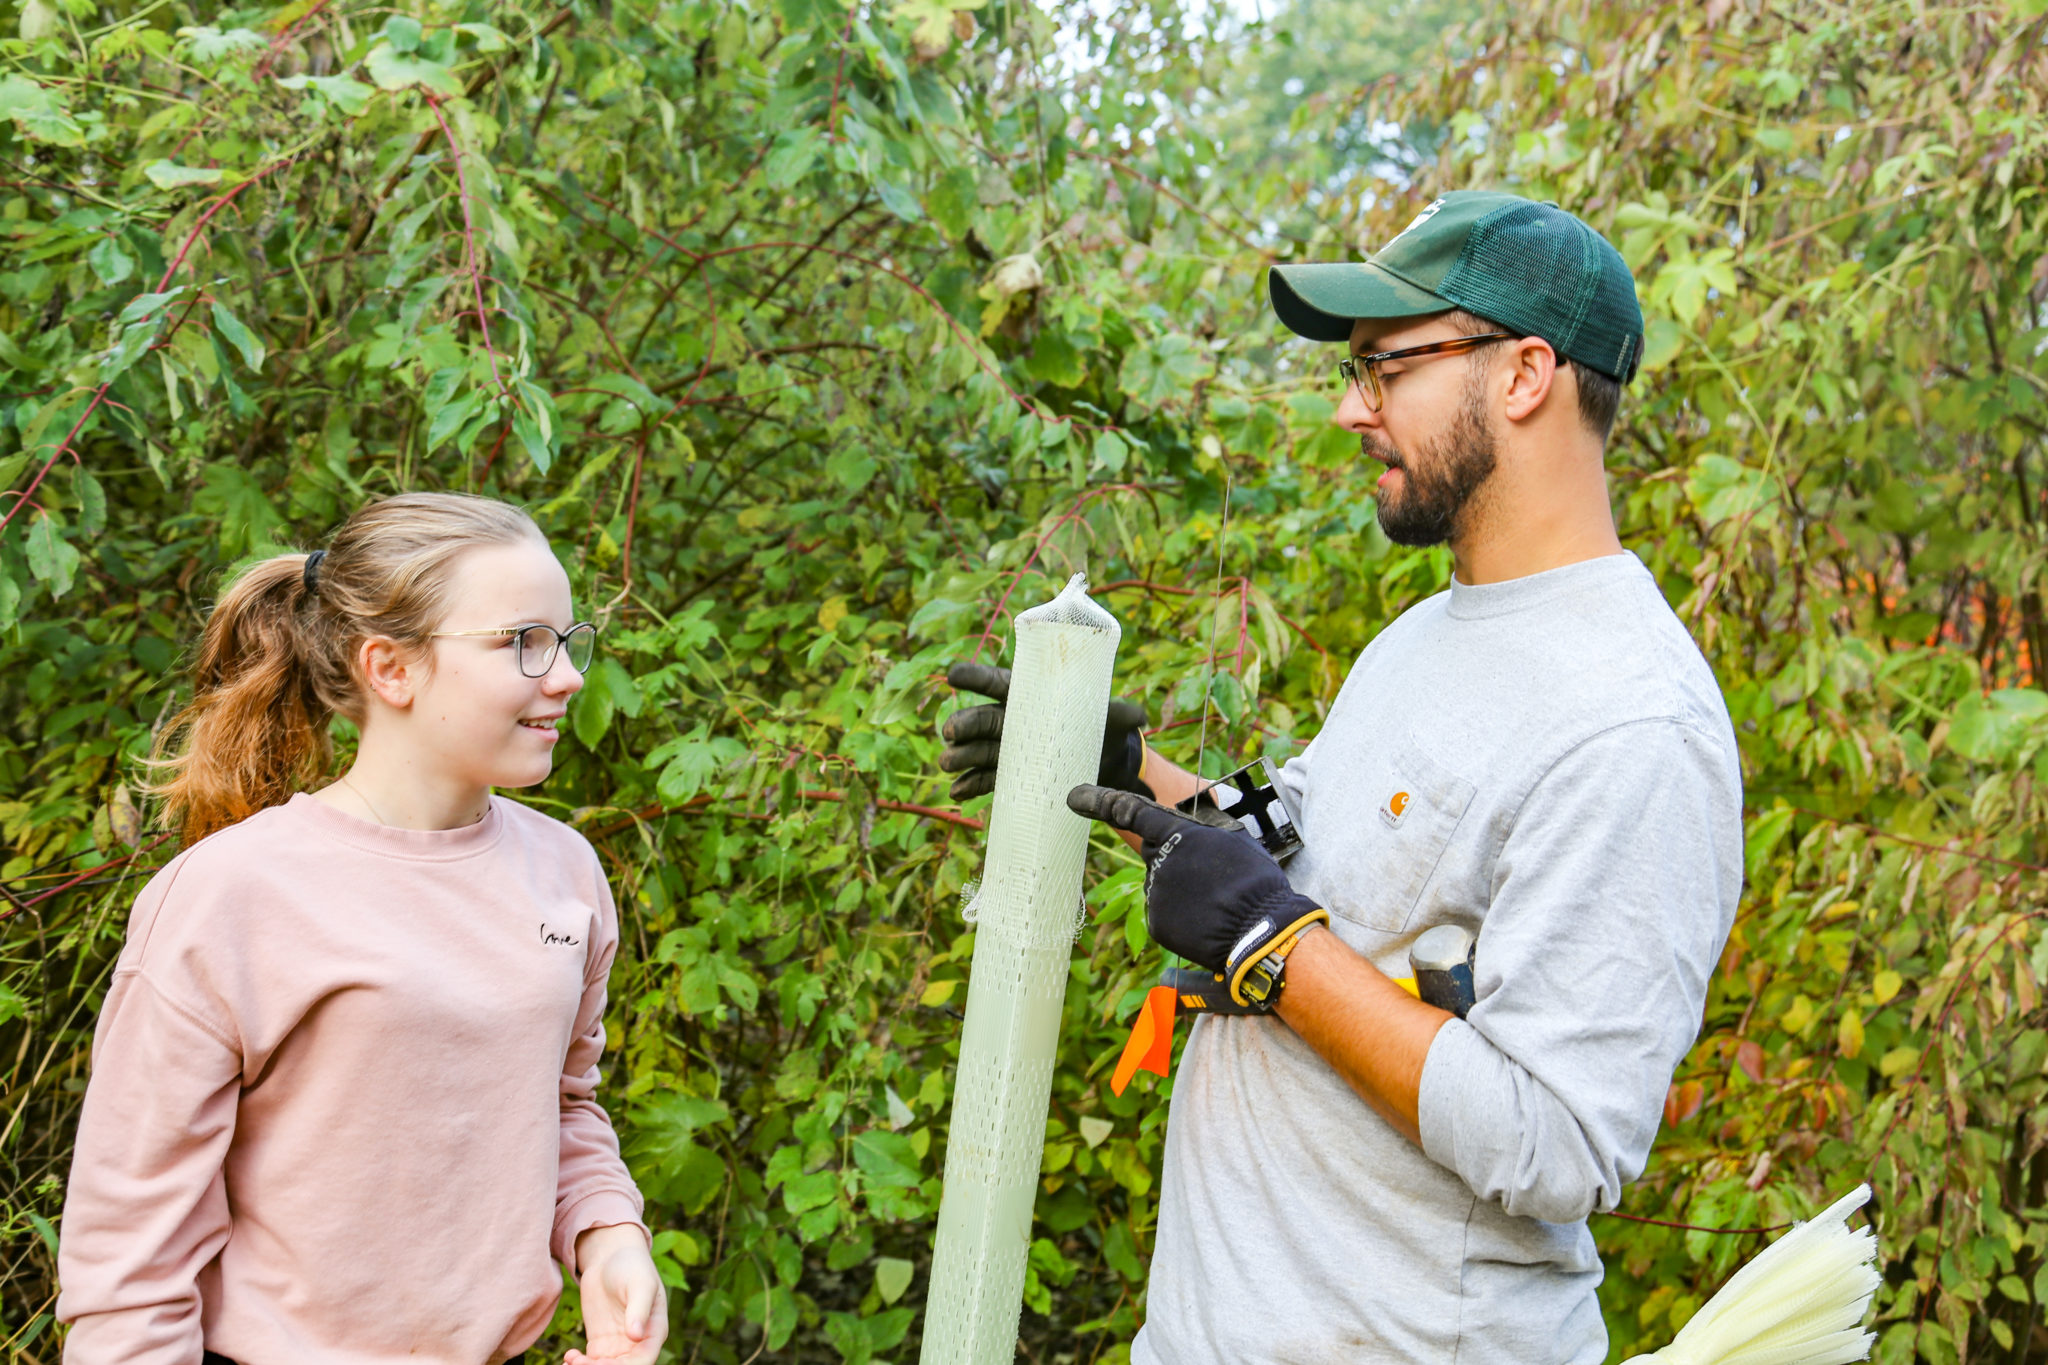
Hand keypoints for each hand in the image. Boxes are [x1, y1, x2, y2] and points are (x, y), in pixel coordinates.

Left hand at [566, 1223, 665, 1364]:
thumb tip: (636, 1336)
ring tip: (570, 1362)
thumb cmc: (632, 1265)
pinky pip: (591, 1363)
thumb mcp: (639, 1283)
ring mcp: (618, 1344)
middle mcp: (638, 1343)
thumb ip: (639, 1308)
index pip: (643, 1360)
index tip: (601, 1364)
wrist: (610, 1256)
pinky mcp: (600, 1342)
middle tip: (579, 1364)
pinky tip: (569, 1356)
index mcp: (654, 1331)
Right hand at [938, 661, 1150, 800]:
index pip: (998, 683)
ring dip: (961, 757)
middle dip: (963, 725)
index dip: (975, 677)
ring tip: (947, 763)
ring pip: (978, 750)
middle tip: (950, 732)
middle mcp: (1014, 721)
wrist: (1107, 762)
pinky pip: (986, 780)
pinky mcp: (1011, 776)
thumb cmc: (1105, 729)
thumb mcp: (1114, 719)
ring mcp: (1009, 750)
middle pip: (982, 719)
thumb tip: (1141, 716)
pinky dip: (970, 786)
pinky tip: (956, 793)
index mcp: (1032, 696)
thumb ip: (1123, 715)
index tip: (953, 674)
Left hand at [1067, 784, 1327, 1001]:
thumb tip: (1190, 827)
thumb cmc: (1255, 882)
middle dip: (1176, 860)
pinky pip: (1164, 911)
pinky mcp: (1156, 922)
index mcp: (1179, 835)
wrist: (1261, 932)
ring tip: (1216, 901)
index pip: (1134, 812)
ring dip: (1183, 889)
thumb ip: (1204, 829)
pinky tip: (1205, 919)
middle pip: (1156, 852)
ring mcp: (1155, 894)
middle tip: (1213, 878)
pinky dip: (1181, 914)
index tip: (1075, 796)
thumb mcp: (1235, 841)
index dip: (1101, 801)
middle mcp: (1159, 861)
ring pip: (1161, 884)